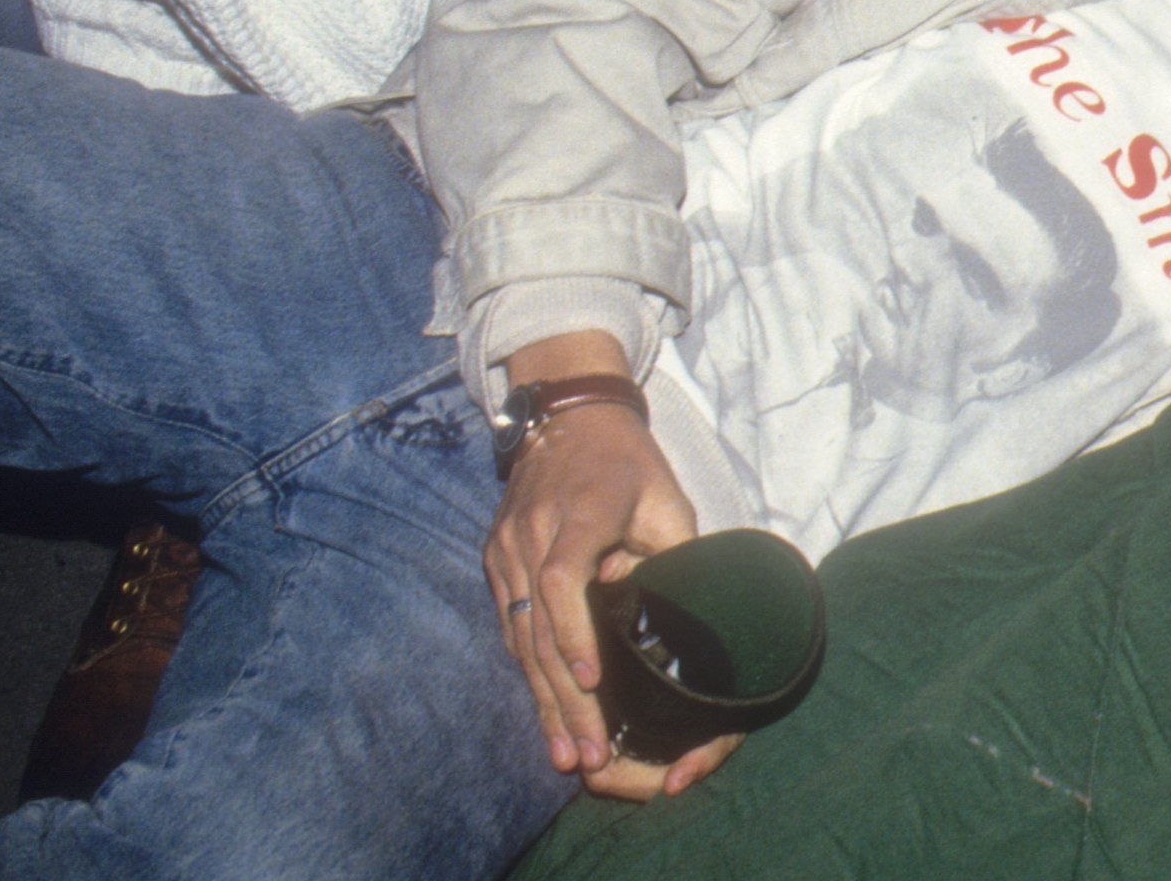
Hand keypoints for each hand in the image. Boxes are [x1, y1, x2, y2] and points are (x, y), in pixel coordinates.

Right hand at [482, 389, 725, 797]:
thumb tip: (674, 622)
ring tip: (565, 755)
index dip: (574, 633)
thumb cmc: (629, 462)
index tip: (593, 680)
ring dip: (542, 700)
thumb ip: (670, 556)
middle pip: (537, 626)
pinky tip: (546, 716)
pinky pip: (511, 628)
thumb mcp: (667, 497)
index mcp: (577, 512)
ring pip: (519, 637)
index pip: (561, 579)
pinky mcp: (496, 560)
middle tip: (584, 756)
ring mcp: (505, 548)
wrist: (568, 414)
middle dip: (562, 696)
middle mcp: (530, 532)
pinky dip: (529, 674)